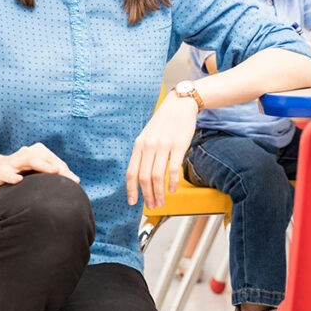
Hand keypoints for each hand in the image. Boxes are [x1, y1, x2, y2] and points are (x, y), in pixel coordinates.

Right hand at [0, 143, 79, 189]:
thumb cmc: (22, 172)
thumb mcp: (38, 172)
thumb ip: (54, 175)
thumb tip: (77, 181)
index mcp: (38, 152)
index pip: (54, 160)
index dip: (65, 170)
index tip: (76, 181)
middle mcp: (27, 153)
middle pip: (45, 157)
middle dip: (57, 166)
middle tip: (68, 176)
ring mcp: (13, 161)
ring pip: (29, 159)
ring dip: (42, 165)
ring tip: (54, 171)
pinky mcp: (1, 171)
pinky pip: (7, 172)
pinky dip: (13, 176)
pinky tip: (19, 180)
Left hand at [126, 93, 197, 207]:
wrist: (179, 105)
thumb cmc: (164, 122)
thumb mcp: (148, 135)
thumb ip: (143, 153)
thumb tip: (141, 176)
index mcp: (139, 144)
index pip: (131, 172)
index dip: (131, 190)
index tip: (133, 202)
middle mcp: (149, 145)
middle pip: (144, 177)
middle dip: (147, 195)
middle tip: (152, 205)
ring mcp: (163, 145)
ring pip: (157, 176)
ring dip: (158, 193)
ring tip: (161, 201)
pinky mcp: (179, 145)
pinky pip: (173, 168)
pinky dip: (172, 182)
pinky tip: (172, 189)